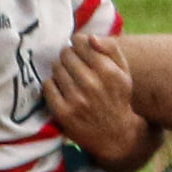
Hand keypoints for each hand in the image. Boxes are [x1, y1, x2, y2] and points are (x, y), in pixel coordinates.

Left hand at [45, 34, 157, 169]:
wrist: (115, 135)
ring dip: (61, 70)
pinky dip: (53, 85)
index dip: (79, 44)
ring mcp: (76, 99)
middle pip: (66, 54)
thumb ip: (111, 49)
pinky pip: (48, 85)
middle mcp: (92, 84)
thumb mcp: (124, 72)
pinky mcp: (63, 112)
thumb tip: (90, 37)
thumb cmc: (117, 98)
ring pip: (56, 68)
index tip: (81, 51)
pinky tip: (63, 90)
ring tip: (70, 79)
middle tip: (74, 66)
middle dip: (69, 57)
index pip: (80, 42)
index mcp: (108, 71)